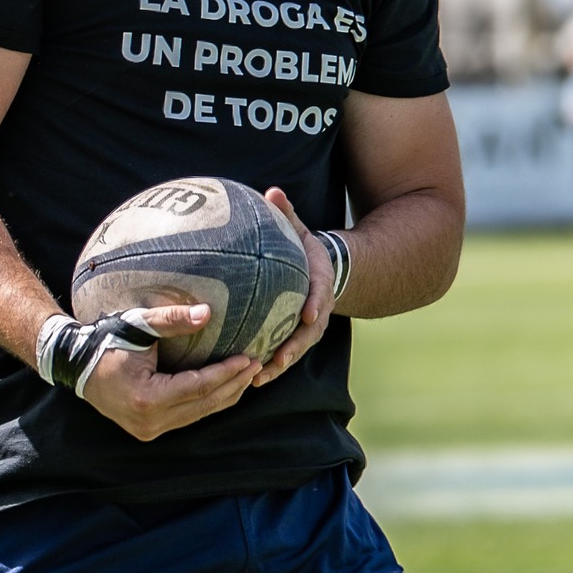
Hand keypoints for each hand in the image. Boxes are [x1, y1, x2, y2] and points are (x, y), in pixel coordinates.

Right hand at [80, 303, 260, 441]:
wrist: (77, 365)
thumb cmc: (107, 340)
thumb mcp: (138, 325)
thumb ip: (172, 320)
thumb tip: (207, 313)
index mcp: (147, 399)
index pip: (198, 387)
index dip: (226, 373)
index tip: (248, 357)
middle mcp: (150, 422)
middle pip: (203, 405)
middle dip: (233, 385)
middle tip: (257, 365)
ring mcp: (149, 430)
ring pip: (198, 415)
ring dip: (225, 396)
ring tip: (247, 375)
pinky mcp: (149, 430)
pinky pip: (187, 417)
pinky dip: (207, 403)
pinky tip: (224, 388)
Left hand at [254, 186, 332, 386]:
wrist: (323, 271)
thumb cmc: (304, 249)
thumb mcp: (299, 229)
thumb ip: (287, 214)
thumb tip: (273, 192)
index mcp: (319, 283)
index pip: (321, 294)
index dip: (317, 304)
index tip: (308, 314)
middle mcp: (317, 310)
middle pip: (309, 332)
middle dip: (295, 347)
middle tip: (279, 358)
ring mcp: (308, 328)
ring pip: (296, 350)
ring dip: (279, 365)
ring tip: (258, 378)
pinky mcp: (295, 338)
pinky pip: (283, 355)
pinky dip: (270, 367)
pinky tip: (249, 380)